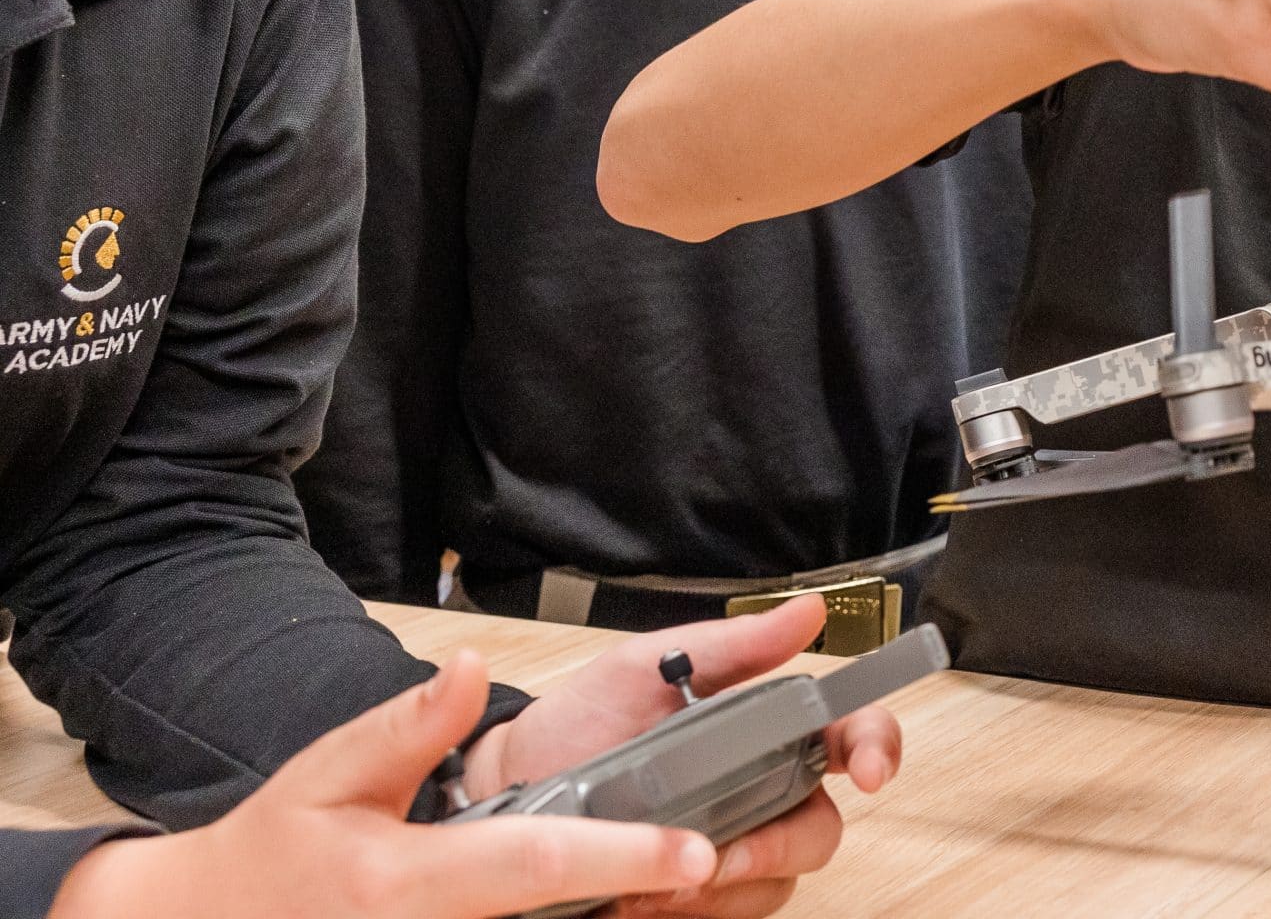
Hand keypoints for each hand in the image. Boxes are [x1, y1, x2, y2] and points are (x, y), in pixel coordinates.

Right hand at [48, 653, 713, 918]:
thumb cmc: (272, 853)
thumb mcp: (325, 777)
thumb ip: (406, 727)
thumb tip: (466, 663)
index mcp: (406, 882)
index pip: (536, 866)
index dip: (622, 858)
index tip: (696, 852)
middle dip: (637, 900)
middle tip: (712, 867)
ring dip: (607, 913)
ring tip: (662, 882)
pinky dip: (578, 918)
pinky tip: (614, 900)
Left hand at [464, 594, 903, 916]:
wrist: (507, 791)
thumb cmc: (579, 721)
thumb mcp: (647, 666)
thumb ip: (733, 645)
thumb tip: (810, 612)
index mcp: (765, 729)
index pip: (850, 735)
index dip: (878, 748)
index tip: (868, 772)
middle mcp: (761, 792)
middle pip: (821, 830)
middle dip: (781, 846)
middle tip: (724, 854)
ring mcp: (730, 848)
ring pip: (775, 885)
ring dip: (723, 889)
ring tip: (655, 880)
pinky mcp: (695, 895)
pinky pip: (725, 917)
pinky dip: (688, 912)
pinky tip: (641, 899)